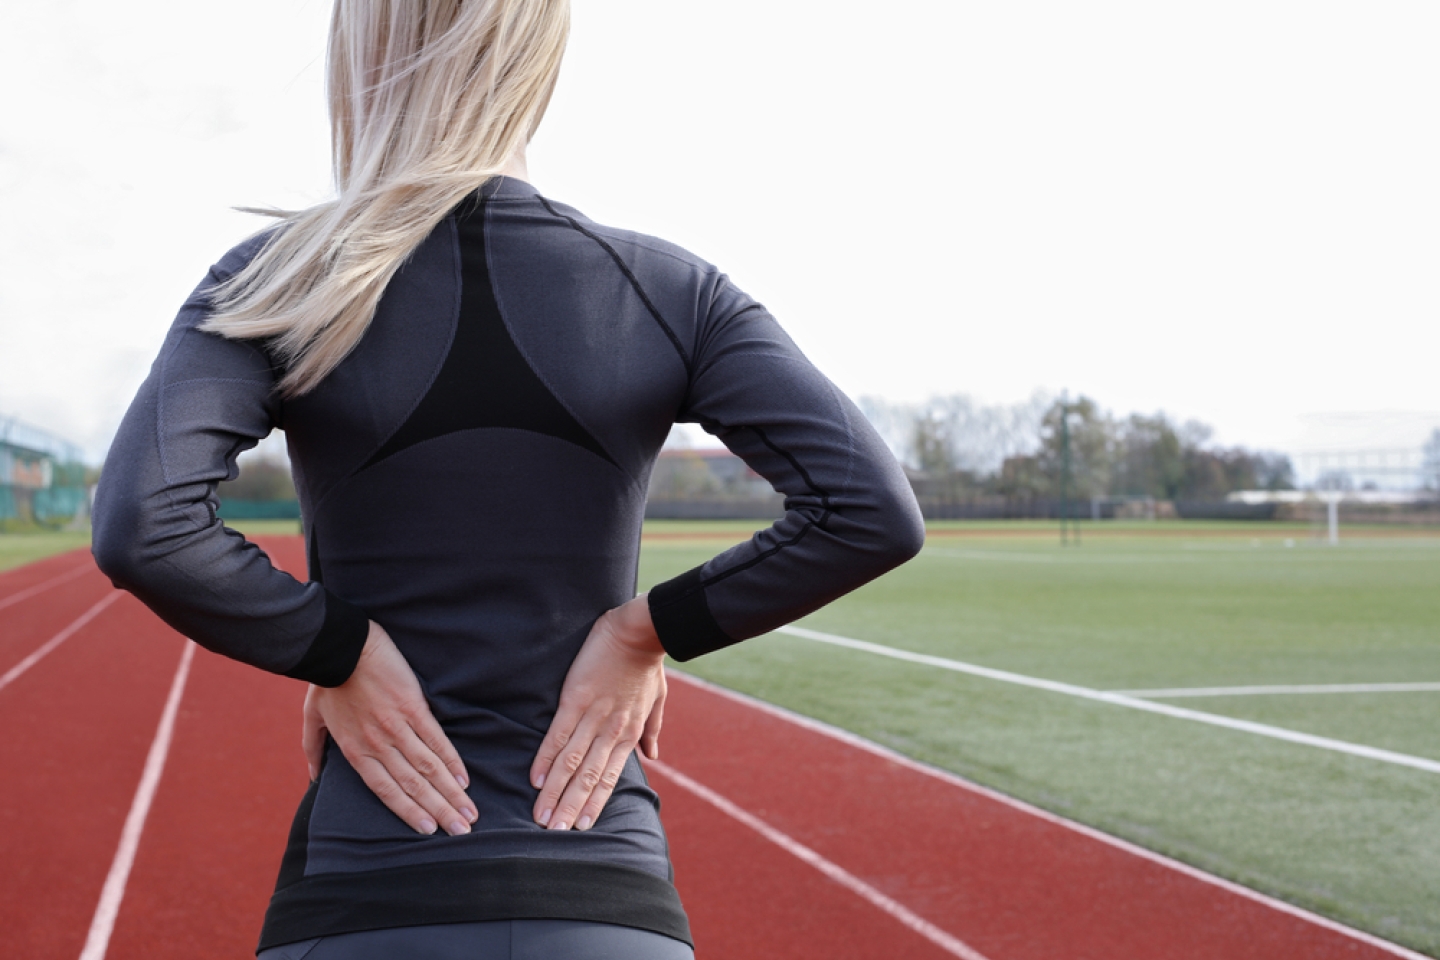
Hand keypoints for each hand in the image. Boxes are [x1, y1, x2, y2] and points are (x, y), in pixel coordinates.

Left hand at [302, 621, 477, 835]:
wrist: (342, 646)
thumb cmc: (326, 680)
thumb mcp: (312, 718)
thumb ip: (313, 749)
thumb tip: (313, 777)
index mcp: (355, 751)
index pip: (386, 791)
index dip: (409, 812)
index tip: (429, 831)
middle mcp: (378, 745)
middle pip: (413, 785)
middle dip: (439, 811)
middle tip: (461, 832)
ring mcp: (397, 726)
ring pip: (428, 768)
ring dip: (451, 793)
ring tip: (469, 812)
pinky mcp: (413, 707)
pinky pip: (435, 739)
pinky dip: (451, 761)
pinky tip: (463, 779)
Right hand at [530, 595, 666, 830]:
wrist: (640, 632)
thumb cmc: (647, 665)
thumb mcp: (657, 700)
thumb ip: (653, 729)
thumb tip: (653, 756)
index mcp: (628, 733)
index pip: (608, 777)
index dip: (594, 803)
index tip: (581, 826)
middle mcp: (611, 731)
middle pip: (588, 777)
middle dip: (570, 807)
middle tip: (554, 834)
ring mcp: (593, 716)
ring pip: (572, 762)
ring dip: (556, 791)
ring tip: (541, 815)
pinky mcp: (576, 698)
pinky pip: (559, 734)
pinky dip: (547, 758)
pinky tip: (536, 778)